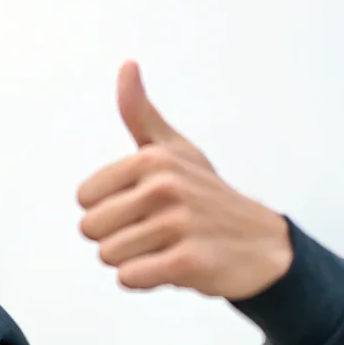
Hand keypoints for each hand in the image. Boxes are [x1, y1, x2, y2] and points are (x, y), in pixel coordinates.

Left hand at [76, 61, 292, 300]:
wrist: (259, 244)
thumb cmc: (206, 196)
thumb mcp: (174, 149)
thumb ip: (141, 114)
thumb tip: (127, 65)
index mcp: (151, 159)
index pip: (84, 200)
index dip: (108, 210)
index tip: (142, 208)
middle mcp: (164, 187)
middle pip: (92, 230)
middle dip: (118, 238)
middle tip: (155, 233)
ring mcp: (178, 224)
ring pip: (110, 257)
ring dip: (134, 260)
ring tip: (167, 248)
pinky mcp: (188, 262)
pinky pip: (130, 278)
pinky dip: (145, 279)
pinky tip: (172, 267)